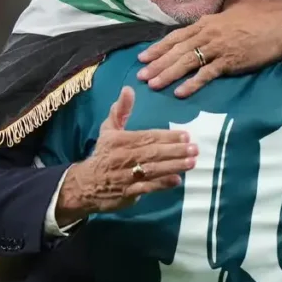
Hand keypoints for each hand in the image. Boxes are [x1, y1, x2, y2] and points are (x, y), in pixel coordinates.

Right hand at [55, 87, 197, 225]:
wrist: (86, 184)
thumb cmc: (104, 154)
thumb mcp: (108, 130)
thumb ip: (120, 110)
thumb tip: (128, 89)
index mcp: (120, 140)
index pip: (147, 137)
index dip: (167, 136)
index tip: (186, 135)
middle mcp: (124, 157)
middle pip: (153, 153)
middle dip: (175, 151)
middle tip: (195, 149)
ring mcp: (126, 176)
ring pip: (153, 170)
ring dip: (173, 166)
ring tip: (192, 162)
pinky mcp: (128, 192)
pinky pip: (147, 187)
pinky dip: (162, 184)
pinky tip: (177, 180)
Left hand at [136, 5, 281, 97]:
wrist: (277, 27)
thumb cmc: (254, 22)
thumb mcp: (226, 19)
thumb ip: (209, 28)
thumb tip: (195, 36)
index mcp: (204, 24)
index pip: (175, 37)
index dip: (157, 48)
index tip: (142, 58)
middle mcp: (207, 35)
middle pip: (176, 51)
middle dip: (157, 64)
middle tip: (140, 76)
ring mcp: (218, 48)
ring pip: (187, 62)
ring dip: (168, 74)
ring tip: (153, 85)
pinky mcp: (229, 62)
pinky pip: (206, 74)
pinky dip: (192, 84)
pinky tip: (180, 93)